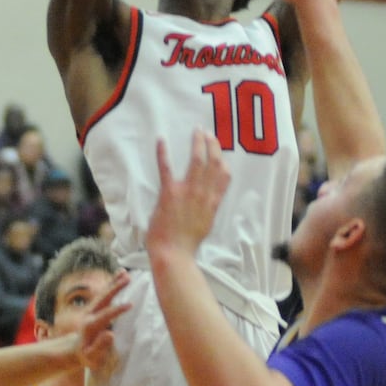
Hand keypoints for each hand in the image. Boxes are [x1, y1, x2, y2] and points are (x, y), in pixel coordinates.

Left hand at [75, 271, 132, 372]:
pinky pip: (105, 293)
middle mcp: (90, 314)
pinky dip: (112, 283)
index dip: (117, 310)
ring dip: (114, 282)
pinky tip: (121, 273)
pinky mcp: (95, 307)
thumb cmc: (87, 356)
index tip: (130, 305)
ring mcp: (92, 309)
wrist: (76, 350)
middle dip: (115, 288)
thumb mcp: (91, 356)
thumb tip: (110, 334)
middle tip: (127, 279)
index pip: (105, 315)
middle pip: (103, 298)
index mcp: (90, 326)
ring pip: (104, 293)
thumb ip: (99, 346)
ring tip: (125, 272)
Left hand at [146, 130, 229, 258]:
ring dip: (197, 144)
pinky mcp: (169, 193)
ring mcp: (187, 193)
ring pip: (197, 161)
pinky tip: (161, 140)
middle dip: (212, 145)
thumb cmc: (187, 243)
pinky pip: (166, 169)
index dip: (222, 159)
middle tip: (208, 133)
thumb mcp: (205, 224)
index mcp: (212, 203)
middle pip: (213, 163)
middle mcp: (204, 195)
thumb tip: (207, 198)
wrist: (173, 253)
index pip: (224, 176)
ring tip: (197, 131)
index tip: (218, 148)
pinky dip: (163, 153)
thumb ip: (208, 208)